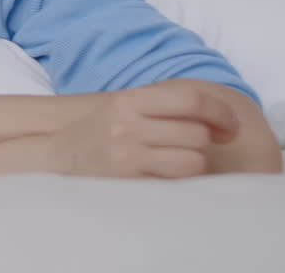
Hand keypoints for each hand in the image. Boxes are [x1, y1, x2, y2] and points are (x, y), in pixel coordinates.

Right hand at [50, 80, 240, 178]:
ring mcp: (127, 156)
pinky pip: (174, 185)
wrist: (53, 157)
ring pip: (192, 161)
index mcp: (129, 100)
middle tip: (201, 148)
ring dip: (194, 165)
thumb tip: (214, 114)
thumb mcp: (122, 108)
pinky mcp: (126, 182)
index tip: (230, 128)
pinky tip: (166, 179)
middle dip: (206, 143)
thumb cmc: (96, 133)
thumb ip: (160, 105)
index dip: (221, 113)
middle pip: (197, 133)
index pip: (191, 100)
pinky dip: (178, 184)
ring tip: (179, 165)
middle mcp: (127, 126)